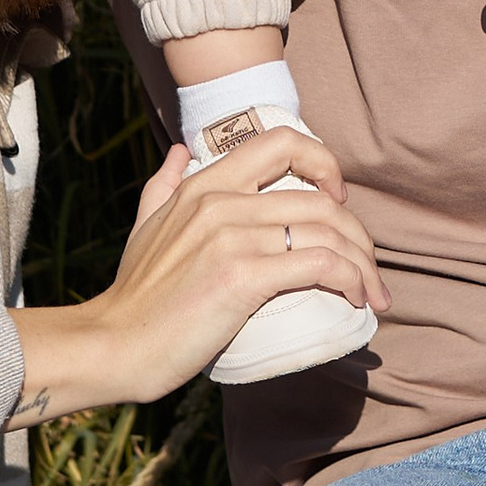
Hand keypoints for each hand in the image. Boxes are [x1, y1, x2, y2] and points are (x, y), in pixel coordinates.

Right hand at [8, 126, 386, 417]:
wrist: (115, 343)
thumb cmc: (135, 296)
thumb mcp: (144, 225)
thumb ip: (163, 185)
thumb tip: (178, 151)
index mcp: (203, 184)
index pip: (281, 142)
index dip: (324, 162)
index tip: (339, 198)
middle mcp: (220, 201)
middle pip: (320, 197)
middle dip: (358, 234)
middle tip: (367, 267)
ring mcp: (231, 236)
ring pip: (327, 231)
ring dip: (362, 264)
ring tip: (370, 292)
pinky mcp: (242, 276)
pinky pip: (319, 264)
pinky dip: (350, 279)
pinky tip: (355, 298)